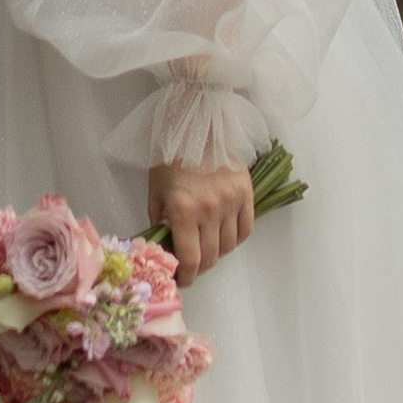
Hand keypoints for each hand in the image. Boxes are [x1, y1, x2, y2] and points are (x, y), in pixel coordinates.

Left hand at [146, 159, 255, 281]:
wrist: (197, 124)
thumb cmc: (171, 155)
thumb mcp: (155, 190)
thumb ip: (160, 221)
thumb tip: (164, 245)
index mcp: (183, 211)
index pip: (190, 260)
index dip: (187, 277)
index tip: (183, 279)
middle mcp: (210, 210)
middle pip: (211, 257)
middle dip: (200, 267)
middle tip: (192, 264)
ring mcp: (231, 202)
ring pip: (229, 246)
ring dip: (217, 253)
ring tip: (207, 246)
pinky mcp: (246, 193)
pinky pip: (245, 229)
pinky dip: (235, 238)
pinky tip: (224, 235)